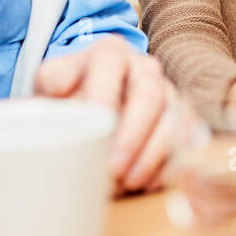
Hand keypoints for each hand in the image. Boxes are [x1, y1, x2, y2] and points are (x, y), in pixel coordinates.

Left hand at [34, 36, 199, 194]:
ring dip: (152, 153)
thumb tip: (59, 89)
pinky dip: (168, 162)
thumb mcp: (49, 85)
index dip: (104, 93)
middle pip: (148, 94)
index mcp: (110, 52)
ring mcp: (167, 92)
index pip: (110, 64)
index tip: (94, 125)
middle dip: (132, 134)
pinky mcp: (182, 118)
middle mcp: (144, 67)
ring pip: (172, 118)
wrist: (88, 112)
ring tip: (129, 182)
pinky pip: (186, 139)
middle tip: (113, 168)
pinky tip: (147, 182)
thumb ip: (51, 81)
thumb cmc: (68, 99)